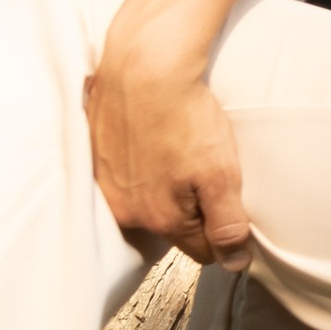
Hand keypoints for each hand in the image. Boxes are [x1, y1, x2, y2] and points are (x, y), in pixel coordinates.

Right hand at [82, 47, 253, 268]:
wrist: (143, 65)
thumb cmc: (184, 116)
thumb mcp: (220, 175)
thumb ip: (228, 225)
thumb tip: (235, 264)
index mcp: (159, 220)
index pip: (201, 251)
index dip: (221, 229)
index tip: (228, 202)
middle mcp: (124, 210)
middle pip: (170, 226)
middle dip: (190, 208)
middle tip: (204, 169)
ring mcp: (105, 182)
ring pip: (145, 198)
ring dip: (162, 184)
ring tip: (178, 150)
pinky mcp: (95, 153)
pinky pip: (123, 171)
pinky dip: (139, 161)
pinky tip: (154, 137)